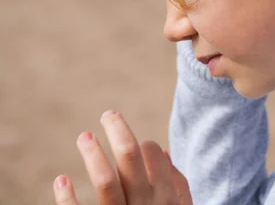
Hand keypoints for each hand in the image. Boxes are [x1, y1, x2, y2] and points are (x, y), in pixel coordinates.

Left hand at [53, 110, 191, 204]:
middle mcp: (146, 204)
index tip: (137, 147)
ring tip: (84, 136)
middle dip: (118, 130)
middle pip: (130, 157)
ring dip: (93, 154)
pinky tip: (61, 180)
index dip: (142, 143)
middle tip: (108, 114)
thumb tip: (163, 153)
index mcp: (166, 195)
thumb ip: (178, 184)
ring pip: (106, 181)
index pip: (152, 153)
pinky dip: (67, 198)